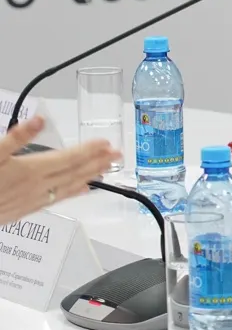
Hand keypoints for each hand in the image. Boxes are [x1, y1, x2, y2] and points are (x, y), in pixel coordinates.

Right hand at [0, 116, 119, 222]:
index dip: (89, 150)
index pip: (68, 158)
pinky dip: (73, 192)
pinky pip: (57, 199)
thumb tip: (38, 120)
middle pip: (75, 172)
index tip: (107, 143)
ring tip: (108, 169)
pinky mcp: (25, 210)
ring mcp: (33, 200)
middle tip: (118, 154)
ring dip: (91, 176)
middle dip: (98, 162)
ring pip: (69, 186)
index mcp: (30, 170)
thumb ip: (15, 137)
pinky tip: (84, 189)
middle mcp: (37, 187)